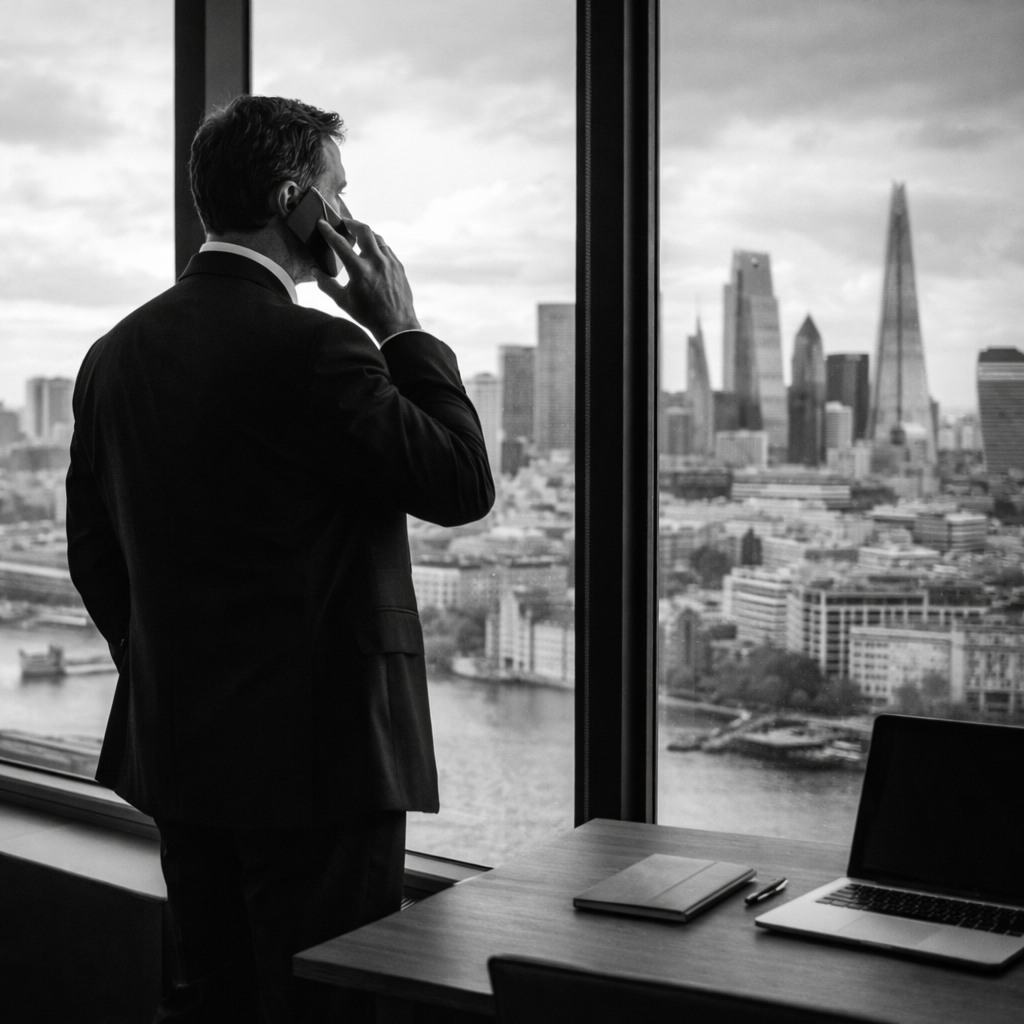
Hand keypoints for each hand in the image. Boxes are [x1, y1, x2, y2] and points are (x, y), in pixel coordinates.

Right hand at [314, 217, 421, 341]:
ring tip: (359, 236)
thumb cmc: (368, 315)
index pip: (340, 243)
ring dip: (366, 234)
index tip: (322, 223)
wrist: (396, 324)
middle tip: (345, 223)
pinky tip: (373, 251)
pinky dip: (377, 246)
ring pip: (377, 238)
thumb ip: (327, 285)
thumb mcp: (343, 301)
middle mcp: (376, 261)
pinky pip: (387, 249)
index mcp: (359, 269)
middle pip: (364, 230)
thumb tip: (316, 272)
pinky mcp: (399, 267)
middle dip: (352, 223)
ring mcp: (390, 262)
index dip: (329, 231)